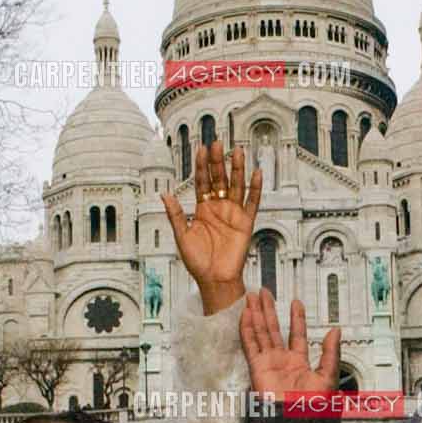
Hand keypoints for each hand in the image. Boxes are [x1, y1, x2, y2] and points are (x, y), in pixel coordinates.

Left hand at [163, 141, 261, 313]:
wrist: (214, 279)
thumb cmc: (197, 262)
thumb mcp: (182, 237)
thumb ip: (175, 215)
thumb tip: (165, 194)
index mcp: (202, 209)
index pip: (202, 182)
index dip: (201, 166)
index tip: (201, 149)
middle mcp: (218, 208)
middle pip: (219, 179)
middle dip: (218, 162)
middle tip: (217, 143)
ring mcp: (233, 214)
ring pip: (235, 186)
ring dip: (237, 169)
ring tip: (237, 150)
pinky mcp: (246, 223)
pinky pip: (252, 202)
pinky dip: (255, 188)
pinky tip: (256, 173)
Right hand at [238, 289, 339, 398]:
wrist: (296, 422)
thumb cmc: (313, 407)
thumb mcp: (328, 376)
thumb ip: (331, 352)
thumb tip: (336, 331)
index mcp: (300, 363)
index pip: (296, 334)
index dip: (296, 318)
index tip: (295, 302)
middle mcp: (282, 360)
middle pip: (274, 329)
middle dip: (269, 310)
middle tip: (264, 293)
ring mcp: (268, 363)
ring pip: (261, 333)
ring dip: (256, 314)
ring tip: (253, 296)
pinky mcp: (257, 367)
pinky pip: (250, 344)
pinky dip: (247, 329)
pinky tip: (246, 314)